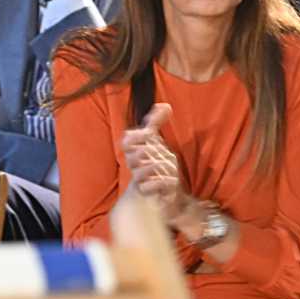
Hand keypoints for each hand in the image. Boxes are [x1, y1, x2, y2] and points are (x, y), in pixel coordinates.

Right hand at [122, 103, 185, 226]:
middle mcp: (134, 165)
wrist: (157, 190)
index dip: (136, 137)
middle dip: (145, 151)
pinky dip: (159, 183)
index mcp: (134, 151)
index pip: (127, 142)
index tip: (149, 133)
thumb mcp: (156, 141)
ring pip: (138, 172)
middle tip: (157, 150)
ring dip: (154, 167)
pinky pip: (148, 188)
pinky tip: (171, 180)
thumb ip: (157, 122)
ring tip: (165, 164)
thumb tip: (165, 105)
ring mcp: (139, 179)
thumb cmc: (154, 163)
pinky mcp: (147, 193)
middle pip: (132, 156)